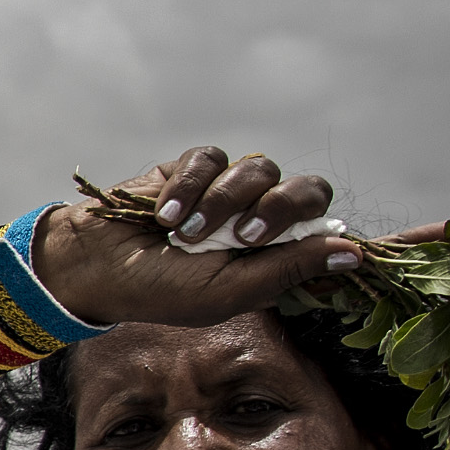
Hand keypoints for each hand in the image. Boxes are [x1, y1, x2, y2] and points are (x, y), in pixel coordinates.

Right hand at [31, 148, 368, 329]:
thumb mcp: (228, 291)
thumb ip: (289, 269)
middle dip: (279, 208)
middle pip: (304, 189)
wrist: (95, 266)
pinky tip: (164, 215)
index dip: (320, 225)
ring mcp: (229, 190)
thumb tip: (353, 253)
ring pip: (258, 170)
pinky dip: (189, 185)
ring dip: (222, 202)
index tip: (309, 242)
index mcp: (276, 254)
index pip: (323, 226)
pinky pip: (211, 158)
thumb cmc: (160, 291)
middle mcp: (260, 217)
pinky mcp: (194, 169)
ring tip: (184, 234)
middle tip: (245, 236)